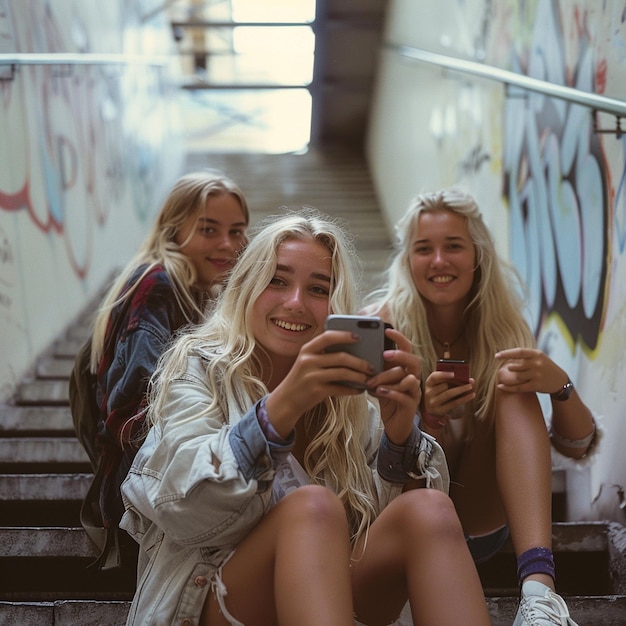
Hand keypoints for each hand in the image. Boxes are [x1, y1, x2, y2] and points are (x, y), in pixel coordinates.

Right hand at [266, 329, 382, 436]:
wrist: (286, 400)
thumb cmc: (303, 378)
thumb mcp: (308, 361)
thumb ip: (324, 354)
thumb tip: (354, 350)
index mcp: (307, 349)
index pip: (328, 336)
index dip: (345, 335)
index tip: (359, 336)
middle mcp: (308, 360)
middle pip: (340, 357)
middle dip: (360, 362)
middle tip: (371, 366)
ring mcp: (312, 376)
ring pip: (343, 373)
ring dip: (359, 376)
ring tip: (368, 378)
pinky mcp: (316, 391)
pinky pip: (340, 388)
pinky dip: (353, 389)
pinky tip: (360, 390)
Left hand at [365, 327, 421, 444]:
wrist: (394, 424)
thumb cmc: (386, 397)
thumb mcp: (379, 379)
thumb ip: (374, 367)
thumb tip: (357, 351)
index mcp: (405, 368)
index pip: (407, 348)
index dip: (399, 338)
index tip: (387, 330)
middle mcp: (413, 377)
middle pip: (414, 361)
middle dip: (400, 356)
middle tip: (384, 354)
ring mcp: (414, 391)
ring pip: (409, 379)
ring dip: (389, 378)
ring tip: (372, 382)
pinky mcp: (411, 405)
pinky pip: (404, 396)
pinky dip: (391, 393)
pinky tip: (379, 392)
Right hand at [422, 370, 474, 428]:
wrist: (432, 410)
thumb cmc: (439, 394)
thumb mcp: (440, 386)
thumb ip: (452, 380)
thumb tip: (470, 379)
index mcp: (429, 383)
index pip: (434, 377)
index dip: (444, 374)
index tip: (454, 373)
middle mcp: (429, 392)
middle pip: (444, 385)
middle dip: (457, 382)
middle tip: (468, 381)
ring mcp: (433, 402)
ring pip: (448, 394)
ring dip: (461, 389)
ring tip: (470, 387)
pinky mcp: (439, 410)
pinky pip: (453, 403)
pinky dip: (463, 399)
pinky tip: (471, 395)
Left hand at [495, 348, 567, 395]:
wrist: (560, 381)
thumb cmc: (545, 367)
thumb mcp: (538, 357)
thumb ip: (524, 355)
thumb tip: (504, 355)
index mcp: (537, 354)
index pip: (518, 352)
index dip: (506, 354)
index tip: (496, 356)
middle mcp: (537, 364)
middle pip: (515, 366)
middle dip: (510, 368)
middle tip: (510, 369)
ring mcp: (537, 375)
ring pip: (516, 376)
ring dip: (512, 377)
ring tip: (513, 376)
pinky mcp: (537, 386)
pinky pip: (518, 387)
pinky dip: (508, 387)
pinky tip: (500, 386)